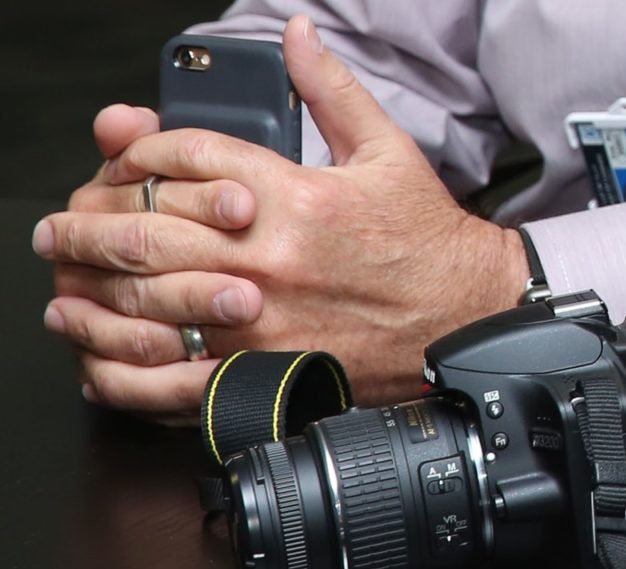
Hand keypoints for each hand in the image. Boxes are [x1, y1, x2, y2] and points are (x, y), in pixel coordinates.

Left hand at [36, 15, 528, 417]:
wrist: (466, 317)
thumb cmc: (428, 243)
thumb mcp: (386, 152)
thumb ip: (331, 91)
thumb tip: (298, 36)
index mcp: (292, 196)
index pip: (184, 156)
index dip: (138, 149)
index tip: (123, 158)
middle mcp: (267, 257)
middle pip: (144, 226)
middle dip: (88, 221)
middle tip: (60, 225)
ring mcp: (262, 321)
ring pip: (145, 300)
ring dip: (90, 289)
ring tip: (64, 281)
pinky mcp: (268, 374)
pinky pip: (176, 376)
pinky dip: (127, 370)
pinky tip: (102, 358)